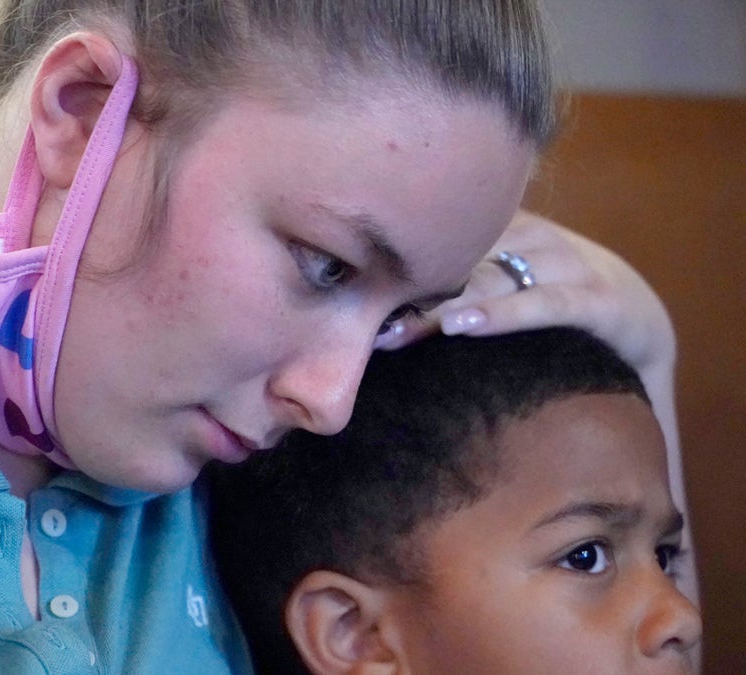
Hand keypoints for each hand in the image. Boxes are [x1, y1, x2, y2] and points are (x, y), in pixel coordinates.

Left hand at [379, 209, 675, 379]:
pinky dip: (502, 314)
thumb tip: (358, 306)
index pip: (435, 227)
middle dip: (401, 282)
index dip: (385, 252)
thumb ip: (436, 284)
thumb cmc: (541, 304)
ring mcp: (566, 262)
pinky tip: (460, 326)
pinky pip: (546, 303)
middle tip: (352, 311)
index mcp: (497, 224)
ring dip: (438, 304)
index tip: (337, 278)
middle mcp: (529, 235)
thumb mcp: (488, 283)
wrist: (637, 323)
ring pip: (491, 277)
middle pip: (454, 253)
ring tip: (392, 330)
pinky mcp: (600, 299)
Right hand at [379, 209, 697, 615]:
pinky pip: (461, 242)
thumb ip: (628, 424)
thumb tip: (661, 525)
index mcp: (606, 300)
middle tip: (388, 336)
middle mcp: (571, 259)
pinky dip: (423, 268)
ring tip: (371, 317)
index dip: (504, 313)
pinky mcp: (508, 223)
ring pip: (471, 254)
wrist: (624, 293)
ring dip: (420, 287)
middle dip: (441, 302)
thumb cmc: (617, 360)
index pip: (552, 300)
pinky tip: (381, 292)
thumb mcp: (630, 387)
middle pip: (497, 275)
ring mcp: (537, 237)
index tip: (456, 327)